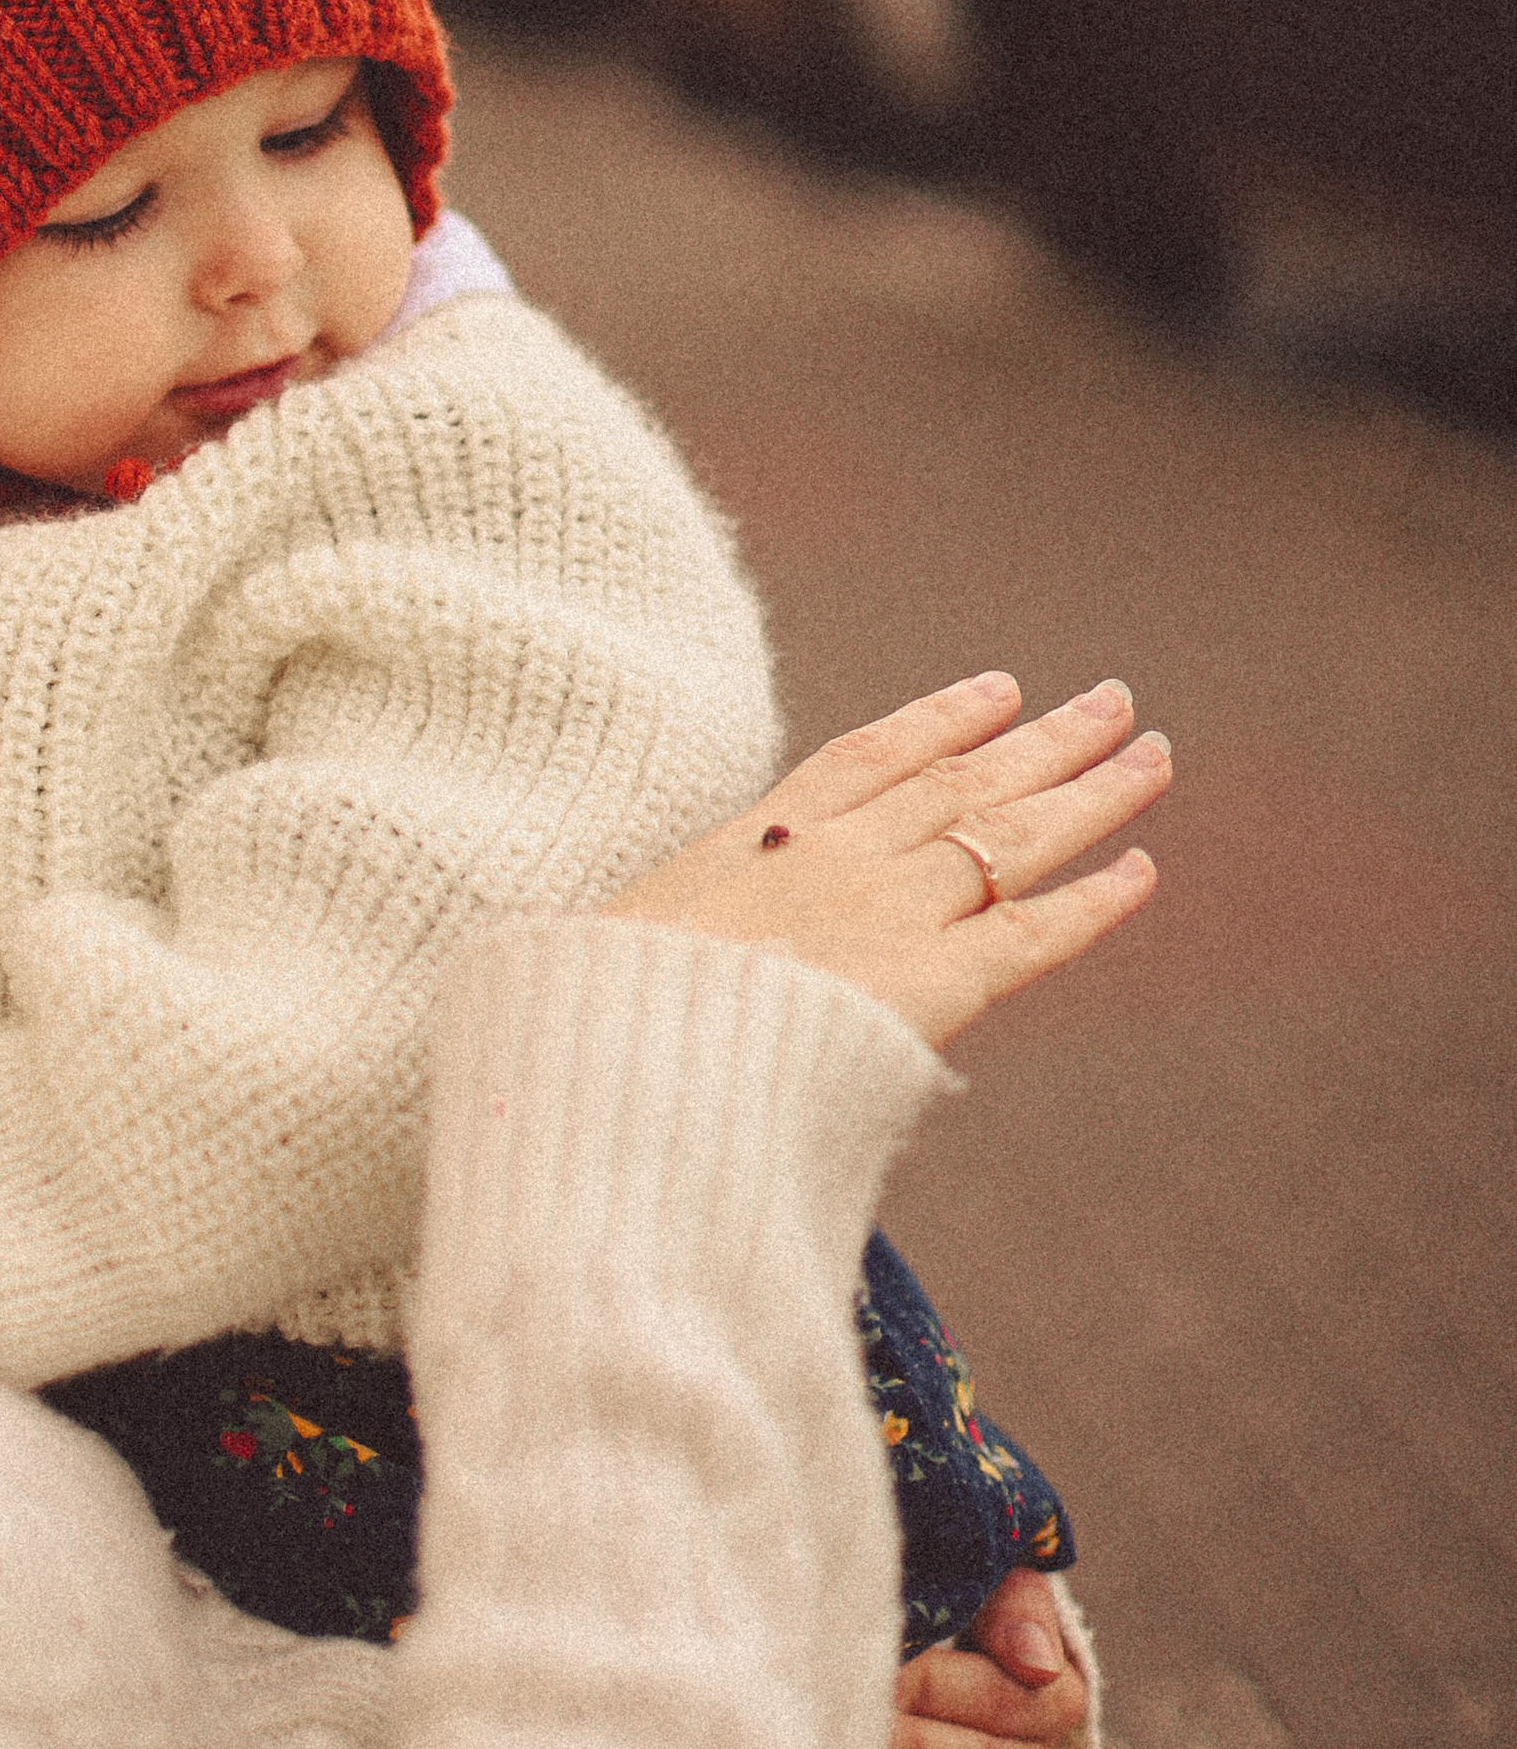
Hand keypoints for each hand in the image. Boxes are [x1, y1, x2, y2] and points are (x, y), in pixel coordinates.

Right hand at [602, 673, 1168, 1048]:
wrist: (617, 1057)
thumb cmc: (598, 1019)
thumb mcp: (624, 955)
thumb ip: (681, 950)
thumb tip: (676, 971)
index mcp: (753, 842)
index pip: (865, 759)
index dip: (938, 721)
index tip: (996, 690)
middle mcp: (833, 858)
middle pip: (960, 780)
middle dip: (1043, 740)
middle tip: (1113, 700)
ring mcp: (886, 911)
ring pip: (1011, 834)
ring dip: (1088, 791)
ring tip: (1150, 752)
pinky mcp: (931, 982)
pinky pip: (1032, 933)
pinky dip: (1093, 903)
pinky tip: (1142, 870)